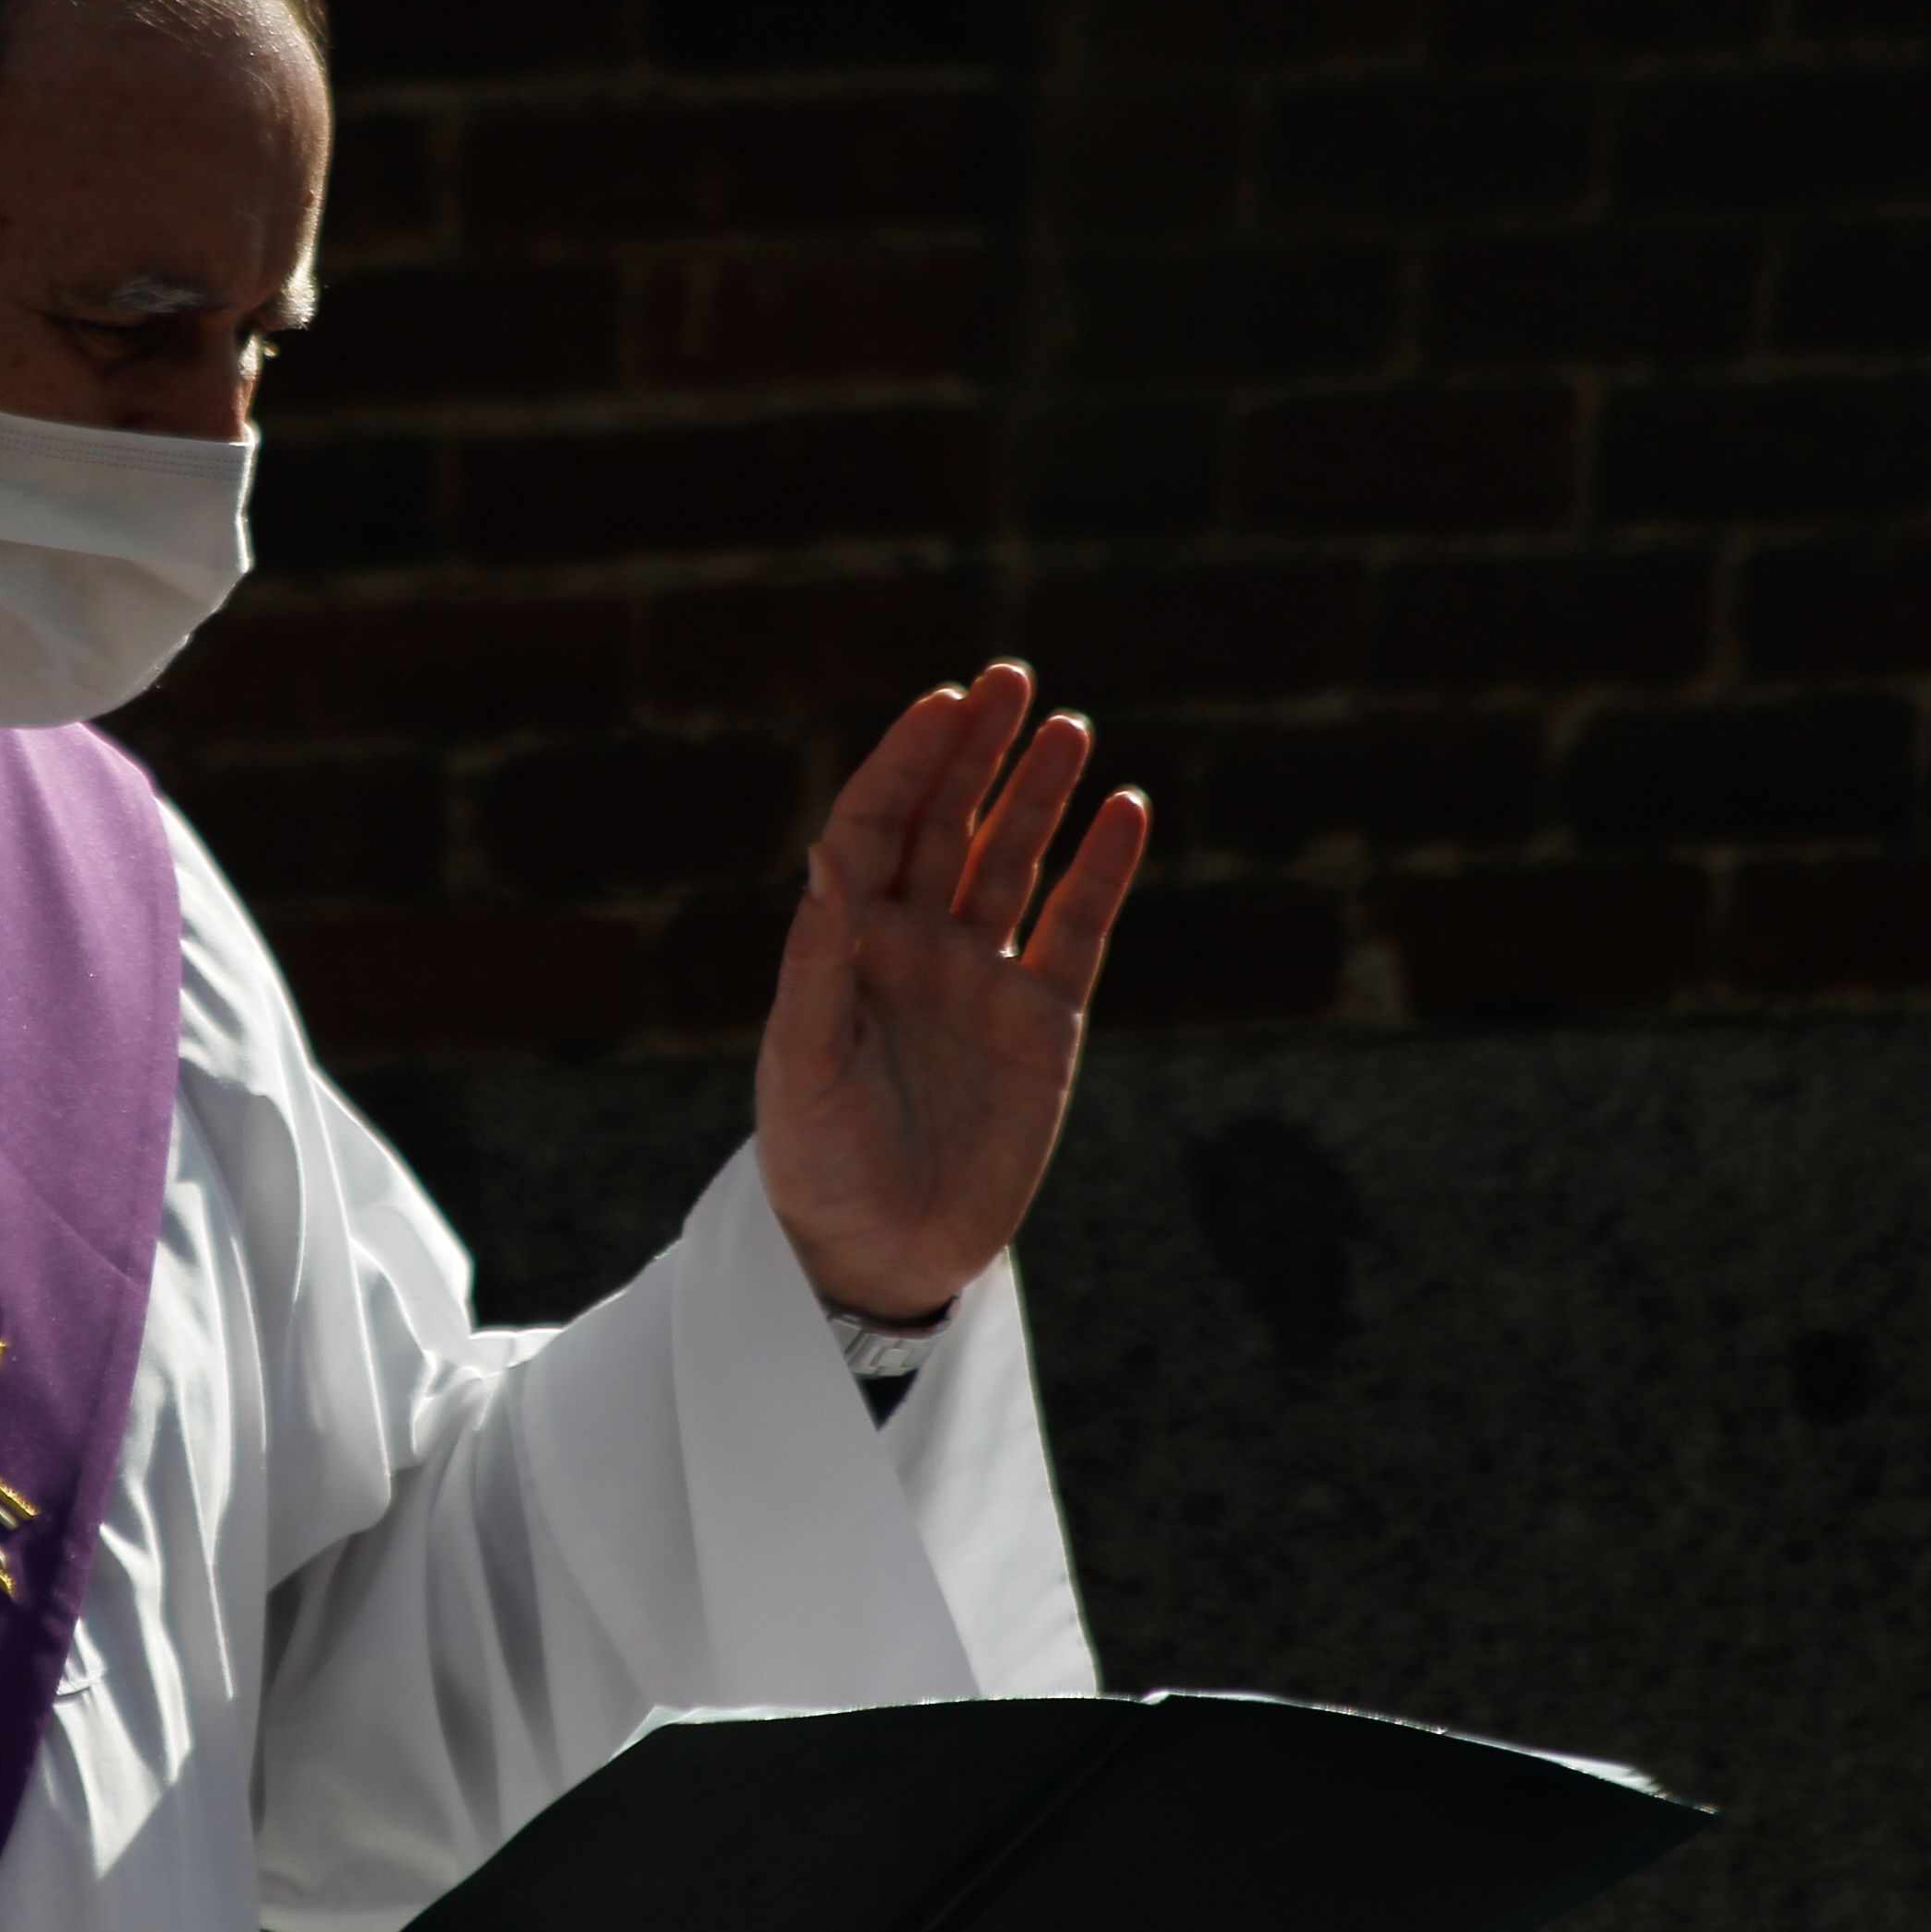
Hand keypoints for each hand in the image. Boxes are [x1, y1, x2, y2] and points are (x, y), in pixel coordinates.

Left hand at [756, 663, 1148, 1322]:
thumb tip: (828, 861)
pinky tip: (1127, 809)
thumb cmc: (817, 1162)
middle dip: (976, 752)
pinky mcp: (1044, 1023)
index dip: (908, 763)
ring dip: (1040, 794)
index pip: (876, 827)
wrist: (879, 1253)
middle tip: (1010, 678)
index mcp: (846, 944)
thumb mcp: (803, 1064)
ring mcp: (982, 979)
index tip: (945, 704)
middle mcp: (914, 946)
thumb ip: (819, 964)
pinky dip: (1103, 870)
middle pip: (947, 822)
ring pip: (1015, 860)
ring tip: (1070, 726)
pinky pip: (1079, 928)